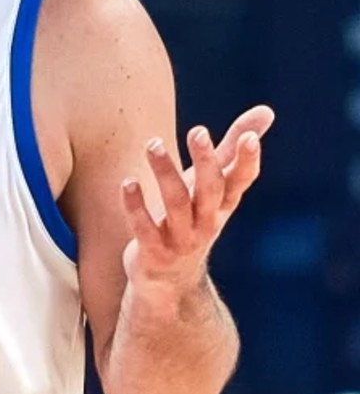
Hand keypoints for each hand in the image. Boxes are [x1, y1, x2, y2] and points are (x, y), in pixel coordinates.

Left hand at [122, 105, 274, 290]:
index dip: (247, 161)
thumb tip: (266, 111)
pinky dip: (136, 206)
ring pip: (176, 205)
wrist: (170, 282)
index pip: (241, 181)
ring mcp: (181, 239)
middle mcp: (206, 221)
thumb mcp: (212, 186)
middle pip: (211, 190)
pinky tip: (127, 183)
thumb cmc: (191, 219)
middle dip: (206, 161)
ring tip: (153, 144)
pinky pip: (144, 228)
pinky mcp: (154, 252)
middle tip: (198, 131)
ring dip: (165, 173)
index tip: (250, 137)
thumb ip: (232, 149)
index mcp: (222, 204)